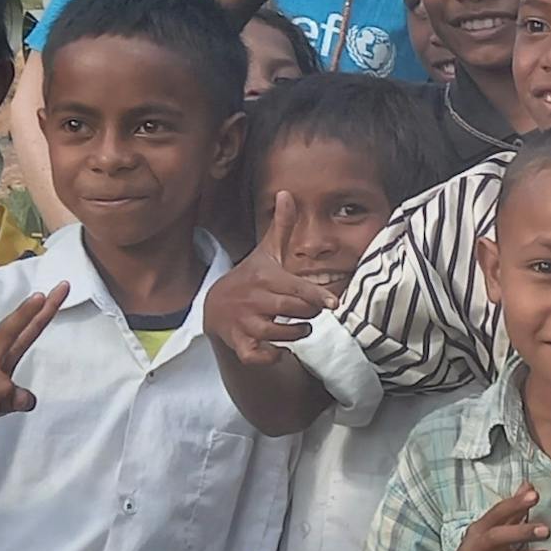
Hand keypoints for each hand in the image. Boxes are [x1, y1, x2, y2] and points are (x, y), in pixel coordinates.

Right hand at [208, 193, 336, 362]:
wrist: (215, 307)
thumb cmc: (252, 278)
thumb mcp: (266, 252)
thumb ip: (282, 227)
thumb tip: (287, 193)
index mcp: (266, 278)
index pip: (296, 288)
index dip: (316, 297)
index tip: (334, 304)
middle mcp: (255, 300)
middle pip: (293, 310)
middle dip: (309, 313)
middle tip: (312, 311)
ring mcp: (245, 323)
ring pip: (280, 334)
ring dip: (297, 333)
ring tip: (301, 327)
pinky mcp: (240, 343)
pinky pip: (257, 355)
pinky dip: (271, 356)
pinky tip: (279, 350)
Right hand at [441, 485, 547, 550]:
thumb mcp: (489, 534)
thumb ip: (511, 512)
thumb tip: (528, 486)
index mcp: (477, 531)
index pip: (495, 513)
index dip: (514, 504)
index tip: (534, 495)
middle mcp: (473, 549)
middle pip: (495, 537)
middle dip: (521, 532)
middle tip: (546, 531)